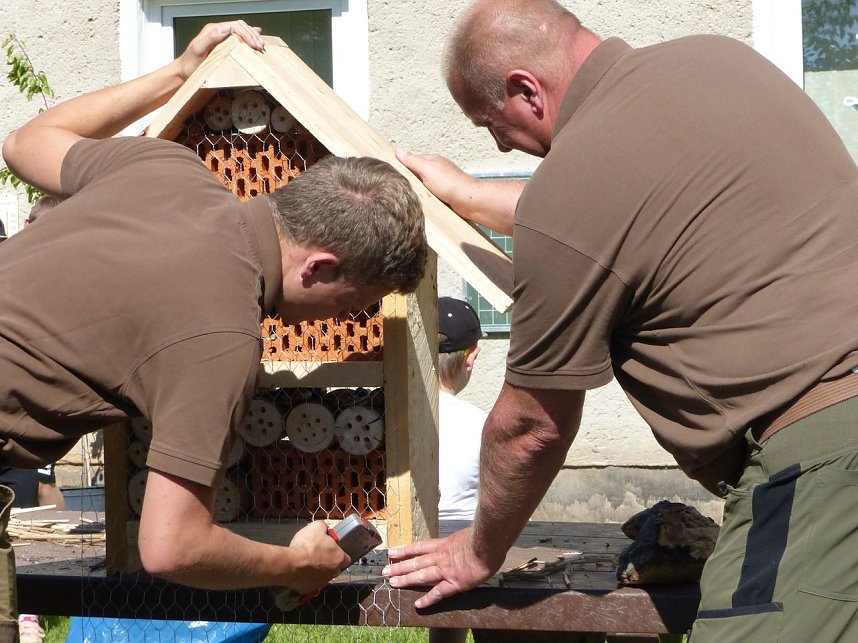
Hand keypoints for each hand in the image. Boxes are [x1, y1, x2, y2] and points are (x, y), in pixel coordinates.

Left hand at [177, 20, 264, 80]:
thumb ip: (211, 37)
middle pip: (240, 26)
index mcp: (213, 30)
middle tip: (260, 47)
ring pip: (241, 31)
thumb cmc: (190, 63)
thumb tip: (227, 27)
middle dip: (252, 35)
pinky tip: (256, 39)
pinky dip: (249, 38)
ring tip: (260, 45)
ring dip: (253, 36)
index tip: (254, 45)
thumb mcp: (198, 49)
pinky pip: (239, 38)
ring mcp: (222, 37)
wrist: (184, 72)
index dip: (247, 34)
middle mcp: (218, 31)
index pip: (234, 26)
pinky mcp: (224, 45)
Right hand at [283, 521, 350, 593]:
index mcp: (339, 558)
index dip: (339, 552)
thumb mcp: (317, 527)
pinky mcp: (308, 589)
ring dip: (317, 570)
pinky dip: (306, 578)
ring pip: (322, 576)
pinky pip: (309, 582)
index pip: (346, 558)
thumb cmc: (307, 545)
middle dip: (328, 562)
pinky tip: (300, 570)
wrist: (292, 563)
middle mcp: (333, 573)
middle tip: (317, 554)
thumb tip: (324, 528)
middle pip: (334, 568)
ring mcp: (321, 583)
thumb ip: (324, 527)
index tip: (331, 548)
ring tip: (306, 562)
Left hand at [381, 528, 496, 607]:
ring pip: (421, 575)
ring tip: (392, 583)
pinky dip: (428, 600)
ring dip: (406, 579)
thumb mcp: (467, 535)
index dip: (405, 550)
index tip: (393, 552)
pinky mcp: (454, 583)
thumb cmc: (482, 537)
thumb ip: (461, 541)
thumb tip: (463, 542)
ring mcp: (446, 571)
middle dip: (399, 567)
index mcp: (444, 544)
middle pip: (416, 562)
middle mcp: (441, 557)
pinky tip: (418, 605)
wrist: (487, 544)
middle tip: (385, 571)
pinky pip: (438, 593)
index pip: (420, 547)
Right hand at [395, 148, 475, 207]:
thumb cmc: (450, 184)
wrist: (468, 200)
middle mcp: (438, 169)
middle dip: (410, 177)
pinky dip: (426, 196)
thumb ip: (412, 160)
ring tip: (408, 194)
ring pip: (424, 184)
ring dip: (418, 189)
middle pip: (418, 172)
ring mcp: (442, 182)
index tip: (392, 170)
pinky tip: (422, 201)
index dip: (402, 164)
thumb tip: (399, 150)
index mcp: (432, 160)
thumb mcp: (427, 169)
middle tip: (398, 184)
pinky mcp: (446, 194)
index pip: (412, 159)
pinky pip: (431, 194)